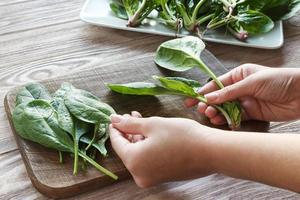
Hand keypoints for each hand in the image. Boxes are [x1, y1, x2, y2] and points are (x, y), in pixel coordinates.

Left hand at [109, 112, 214, 186]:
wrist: (211, 152)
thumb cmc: (181, 136)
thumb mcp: (153, 125)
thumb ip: (130, 124)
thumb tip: (114, 120)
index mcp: (134, 162)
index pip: (117, 143)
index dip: (115, 128)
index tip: (115, 117)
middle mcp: (140, 175)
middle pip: (128, 150)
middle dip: (128, 131)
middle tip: (131, 115)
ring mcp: (151, 178)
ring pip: (138, 154)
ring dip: (138, 138)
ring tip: (141, 120)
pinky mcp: (162, 177)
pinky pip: (148, 160)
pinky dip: (147, 147)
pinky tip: (151, 134)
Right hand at [185, 64, 299, 124]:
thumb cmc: (279, 80)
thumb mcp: (252, 82)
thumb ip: (230, 92)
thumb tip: (209, 97)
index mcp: (239, 75)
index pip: (216, 84)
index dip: (203, 92)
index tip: (191, 99)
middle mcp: (240, 88)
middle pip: (218, 97)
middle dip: (208, 104)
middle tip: (201, 110)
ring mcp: (245, 101)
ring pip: (225, 109)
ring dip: (217, 113)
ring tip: (211, 116)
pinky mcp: (251, 113)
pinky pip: (235, 117)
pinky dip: (228, 121)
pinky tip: (222, 123)